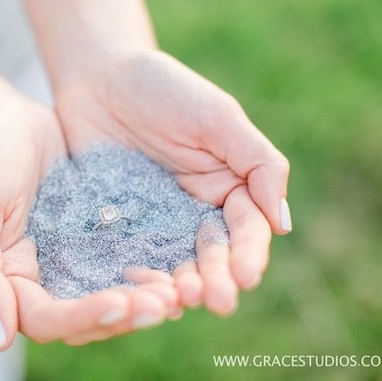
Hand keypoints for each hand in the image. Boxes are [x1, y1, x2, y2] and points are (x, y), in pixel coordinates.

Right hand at [0, 97, 179, 349]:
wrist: (0, 116)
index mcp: (9, 282)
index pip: (46, 320)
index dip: (83, 318)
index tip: (121, 303)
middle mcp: (43, 279)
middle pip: (87, 317)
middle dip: (126, 314)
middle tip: (166, 302)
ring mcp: (73, 258)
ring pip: (112, 293)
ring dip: (144, 297)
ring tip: (180, 290)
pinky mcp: (97, 236)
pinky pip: (126, 259)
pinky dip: (150, 267)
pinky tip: (179, 262)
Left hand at [55, 50, 290, 315]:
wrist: (99, 77)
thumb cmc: (163, 88)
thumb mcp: (217, 116)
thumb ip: (257, 163)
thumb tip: (282, 223)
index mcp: (227, 186)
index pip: (246, 229)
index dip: (248, 254)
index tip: (246, 276)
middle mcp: (194, 210)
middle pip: (211, 254)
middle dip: (218, 279)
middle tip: (216, 303)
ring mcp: (154, 221)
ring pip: (173, 261)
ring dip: (181, 285)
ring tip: (181, 301)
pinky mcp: (117, 224)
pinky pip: (130, 254)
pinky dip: (139, 275)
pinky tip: (138, 290)